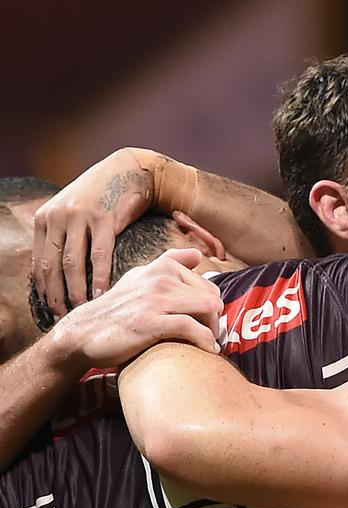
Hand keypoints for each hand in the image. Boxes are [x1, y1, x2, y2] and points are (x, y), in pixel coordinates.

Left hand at [32, 148, 155, 315]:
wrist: (129, 170)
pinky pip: (99, 255)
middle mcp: (58, 217)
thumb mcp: (73, 212)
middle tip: (64, 317)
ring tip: (82, 310)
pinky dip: (100, 277)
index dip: (44, 289)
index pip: (39, 262)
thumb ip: (64, 236)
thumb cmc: (103, 196)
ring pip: (73, 263)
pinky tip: (102, 293)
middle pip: (53, 266)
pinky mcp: (104, 218)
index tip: (51, 309)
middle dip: (57, 296)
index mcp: (46, 218)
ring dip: (76, 291)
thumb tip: (61, 270)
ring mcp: (79, 217)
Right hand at [47, 248, 221, 370]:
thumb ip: (167, 265)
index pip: (208, 283)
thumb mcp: (139, 279)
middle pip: (212, 297)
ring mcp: (155, 299)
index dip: (212, 304)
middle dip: (215, 319)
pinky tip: (207, 350)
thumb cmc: (116, 310)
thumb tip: (197, 254)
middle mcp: (160, 278)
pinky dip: (206, 341)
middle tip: (210, 336)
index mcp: (162, 268)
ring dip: (214, 330)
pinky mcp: (150, 322)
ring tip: (208, 342)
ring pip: (208, 308)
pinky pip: (193, 328)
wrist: (82, 333)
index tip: (207, 320)